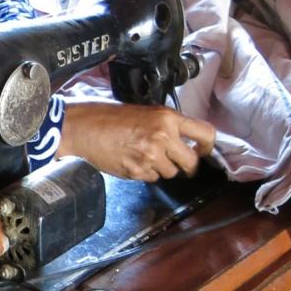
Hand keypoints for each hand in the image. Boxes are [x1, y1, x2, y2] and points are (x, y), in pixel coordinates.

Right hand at [58, 101, 214, 181]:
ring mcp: (150, 156)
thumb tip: (188, 141)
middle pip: (191, 162)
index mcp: (168, 118)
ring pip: (171, 173)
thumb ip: (169, 125)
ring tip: (143, 154)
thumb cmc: (110, 117)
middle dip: (186, 166)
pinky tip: (131, 160)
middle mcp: (163, 137)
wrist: (84, 128)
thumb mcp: (146, 112)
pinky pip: (152, 178)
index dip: (207, 147)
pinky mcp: (137, 171)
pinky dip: (145, 172)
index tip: (202, 151)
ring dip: (161, 168)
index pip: (206, 134)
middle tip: (176, 162)